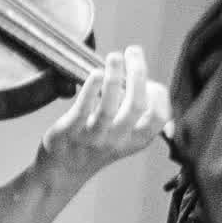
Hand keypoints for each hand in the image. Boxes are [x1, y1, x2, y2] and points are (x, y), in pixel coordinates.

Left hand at [37, 46, 174, 180]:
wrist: (62, 170)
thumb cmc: (97, 143)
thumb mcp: (125, 134)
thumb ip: (135, 109)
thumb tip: (139, 72)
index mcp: (136, 140)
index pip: (159, 116)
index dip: (158, 94)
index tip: (149, 78)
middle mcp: (118, 140)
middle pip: (137, 104)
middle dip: (138, 73)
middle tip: (133, 52)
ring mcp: (94, 137)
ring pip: (110, 105)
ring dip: (114, 76)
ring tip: (114, 57)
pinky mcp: (70, 132)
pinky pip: (83, 108)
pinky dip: (91, 88)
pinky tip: (95, 73)